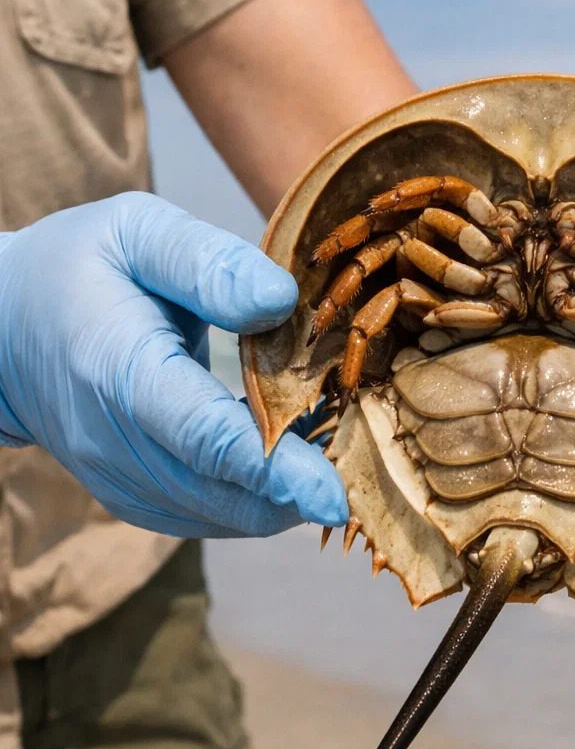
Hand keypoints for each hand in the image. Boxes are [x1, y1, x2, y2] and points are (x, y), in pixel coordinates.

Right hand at [0, 193, 347, 536]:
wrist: (2, 332)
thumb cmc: (78, 269)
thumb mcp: (136, 232)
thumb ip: (207, 262)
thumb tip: (283, 301)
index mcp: (116, 368)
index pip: (200, 434)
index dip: (273, 469)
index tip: (334, 495)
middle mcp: (113, 441)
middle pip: (222, 490)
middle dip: (300, 489)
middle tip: (364, 460)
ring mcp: (120, 479)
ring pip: (224, 515)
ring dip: (286, 497)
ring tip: (334, 451)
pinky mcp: (135, 497)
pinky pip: (211, 516)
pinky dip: (260, 500)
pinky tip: (291, 462)